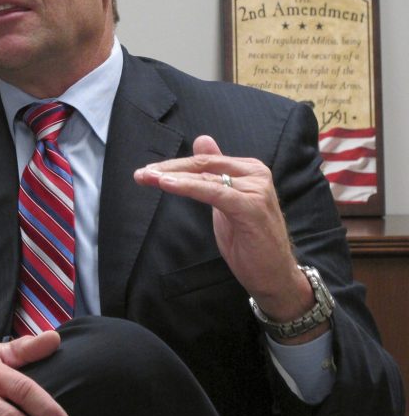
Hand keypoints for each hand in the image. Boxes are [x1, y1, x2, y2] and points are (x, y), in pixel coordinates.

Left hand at [134, 135, 319, 331]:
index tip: (148, 171)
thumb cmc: (249, 240)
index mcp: (249, 169)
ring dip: (173, 177)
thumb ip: (215, 173)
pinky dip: (189, 187)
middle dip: (169, 169)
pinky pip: (214, 192)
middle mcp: (255, 174)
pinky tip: (168, 184)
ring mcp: (256, 189)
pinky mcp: (251, 207)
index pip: (205, 161)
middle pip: (203, 165)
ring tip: (148, 178)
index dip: (175, 165)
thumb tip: (201, 140)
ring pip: (205, 177)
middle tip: (141, 174)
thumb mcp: (226, 202)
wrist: (274, 275)